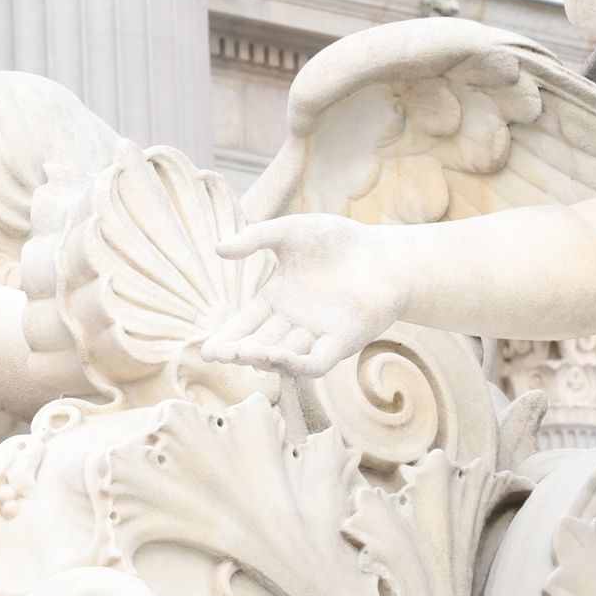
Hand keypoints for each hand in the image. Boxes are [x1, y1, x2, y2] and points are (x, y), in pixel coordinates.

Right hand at [204, 215, 411, 375]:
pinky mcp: (341, 343)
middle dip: (239, 352)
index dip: (227, 338)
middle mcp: (294, 321)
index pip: (246, 324)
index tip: (208, 350)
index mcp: (279, 298)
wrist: (387, 254)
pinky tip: (277, 357)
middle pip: (260, 344)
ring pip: (283, 356)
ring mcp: (317, 334)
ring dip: (263, 357)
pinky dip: (295, 363)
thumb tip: (218, 248)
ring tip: (244, 353)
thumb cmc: (340, 241)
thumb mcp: (291, 232)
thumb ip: (256, 238)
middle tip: (220, 355)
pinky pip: (314, 362)